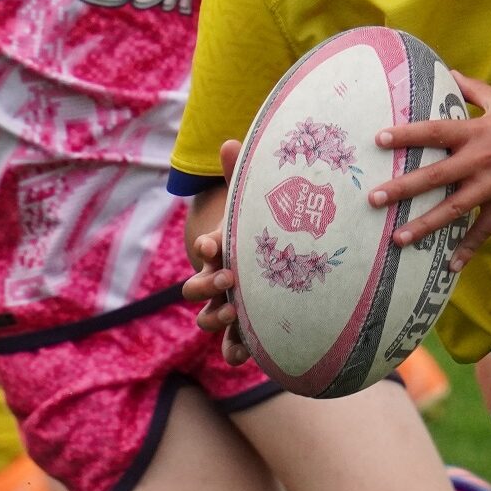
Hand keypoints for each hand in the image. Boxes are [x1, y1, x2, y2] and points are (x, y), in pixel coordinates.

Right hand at [185, 141, 249, 364]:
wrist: (295, 269)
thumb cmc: (270, 236)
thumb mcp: (260, 208)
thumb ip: (244, 179)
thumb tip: (230, 141)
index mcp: (222, 253)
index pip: (205, 251)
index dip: (205, 247)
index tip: (214, 243)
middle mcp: (219, 283)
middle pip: (194, 290)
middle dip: (206, 284)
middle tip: (229, 275)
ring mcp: (230, 310)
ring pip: (207, 321)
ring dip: (215, 317)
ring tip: (235, 310)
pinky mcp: (246, 334)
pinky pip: (232, 349)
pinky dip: (235, 350)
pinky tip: (248, 350)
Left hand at [370, 74, 490, 273]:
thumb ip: (473, 89)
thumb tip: (449, 72)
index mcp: (476, 132)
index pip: (434, 132)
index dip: (406, 135)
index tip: (378, 140)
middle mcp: (480, 158)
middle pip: (435, 176)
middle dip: (402, 188)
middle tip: (374, 199)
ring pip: (453, 208)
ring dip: (425, 225)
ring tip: (399, 239)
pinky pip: (484, 229)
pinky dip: (468, 248)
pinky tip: (451, 266)